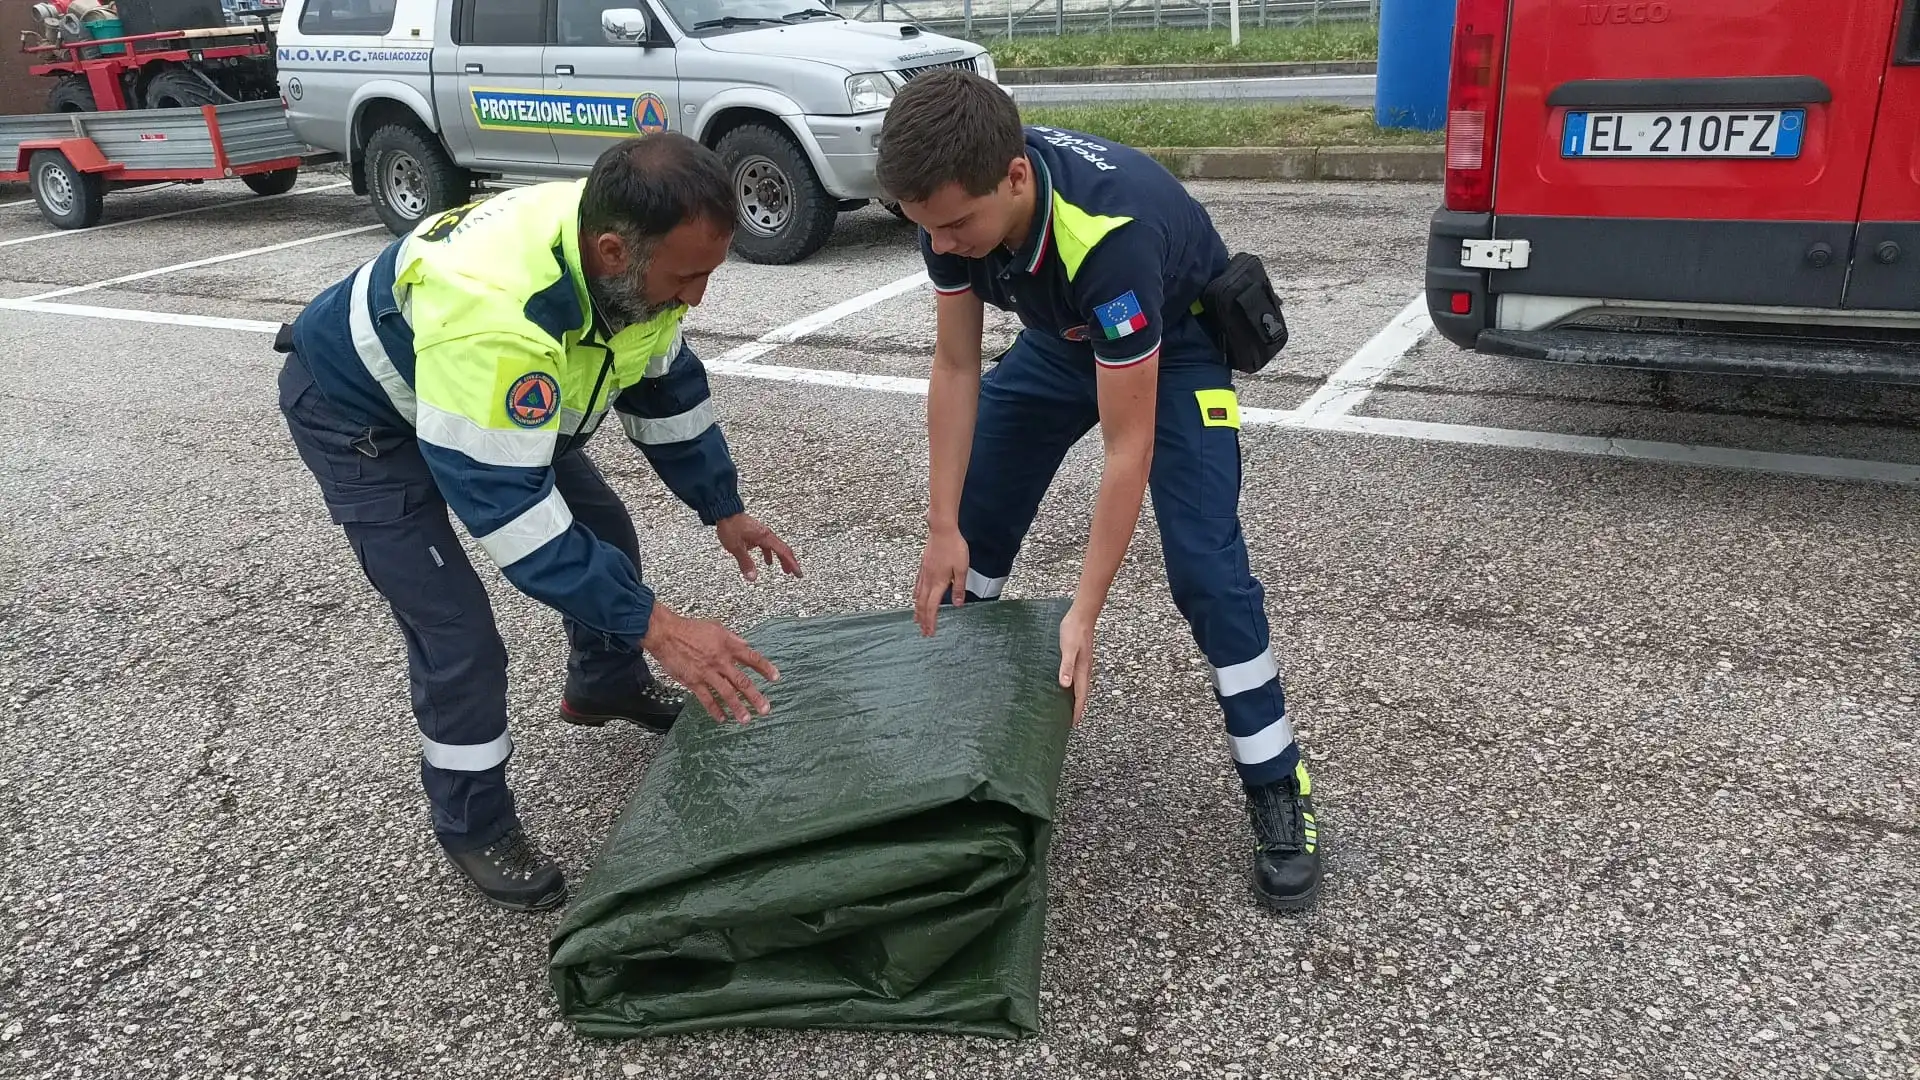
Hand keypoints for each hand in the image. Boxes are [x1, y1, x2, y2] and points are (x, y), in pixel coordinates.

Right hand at [640, 606, 778, 723]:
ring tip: (746, 719)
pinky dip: (715, 710)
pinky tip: (722, 718)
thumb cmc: (689, 629)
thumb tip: (746, 644)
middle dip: (755, 697)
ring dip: (738, 708)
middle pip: (742, 681)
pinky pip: (706, 699)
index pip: (752, 658)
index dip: (765, 668)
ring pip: (727, 693)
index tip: (775, 678)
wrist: (666, 633)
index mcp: (727, 646)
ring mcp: (707, 673)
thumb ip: (732, 637)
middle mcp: (720, 661)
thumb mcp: (716, 627)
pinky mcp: (693, 681)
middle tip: (765, 708)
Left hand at [715, 513, 800, 582]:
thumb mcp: (737, 547)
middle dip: (789, 562)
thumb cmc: (730, 526)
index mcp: (765, 537)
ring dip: (781, 558)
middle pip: (783, 549)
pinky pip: (767, 545)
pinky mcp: (756, 532)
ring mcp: (762, 533)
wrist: (724, 512)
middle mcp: (766, 534)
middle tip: (794, 573)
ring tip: (783, 568)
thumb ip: (746, 563)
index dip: (792, 564)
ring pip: (776, 547)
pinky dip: (770, 553)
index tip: (798, 573)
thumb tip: (752, 577)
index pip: (784, 552)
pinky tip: (767, 559)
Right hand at [913, 525, 969, 635]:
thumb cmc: (954, 547)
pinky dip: (916, 595)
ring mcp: (924, 573)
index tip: (930, 632)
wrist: (942, 530)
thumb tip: (957, 604)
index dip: (931, 621)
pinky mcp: (923, 566)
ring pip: (918, 596)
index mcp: (939, 582)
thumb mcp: (962, 569)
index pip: (933, 607)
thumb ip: (959, 587)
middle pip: (923, 605)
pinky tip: (915, 598)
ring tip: (917, 620)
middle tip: (923, 632)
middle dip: (923, 620)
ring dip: (918, 610)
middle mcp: (929, 580)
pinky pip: (917, 585)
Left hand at [1058, 605, 1094, 725]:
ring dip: (1077, 698)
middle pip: (1083, 694)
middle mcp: (1085, 669)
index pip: (1081, 695)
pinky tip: (1068, 685)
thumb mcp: (1068, 649)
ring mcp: (1084, 664)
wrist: (1082, 615)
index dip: (1077, 710)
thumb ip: (1066, 666)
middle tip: (1072, 721)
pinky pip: (1079, 678)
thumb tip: (1065, 685)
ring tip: (1070, 708)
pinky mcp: (1081, 658)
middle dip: (1078, 708)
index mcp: (1082, 670)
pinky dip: (1074, 686)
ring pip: (1081, 686)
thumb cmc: (1074, 631)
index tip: (1073, 723)